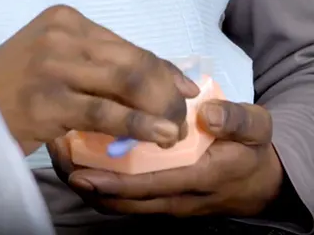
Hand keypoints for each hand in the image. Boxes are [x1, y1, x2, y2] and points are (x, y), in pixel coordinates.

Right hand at [0, 4, 198, 155]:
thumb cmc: (13, 85)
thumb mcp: (52, 58)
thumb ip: (94, 60)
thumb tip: (154, 77)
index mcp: (63, 18)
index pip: (126, 44)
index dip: (162, 69)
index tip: (185, 89)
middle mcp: (60, 34)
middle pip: (132, 62)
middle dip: (165, 92)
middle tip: (182, 118)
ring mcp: (53, 64)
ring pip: (126, 83)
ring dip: (160, 110)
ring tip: (176, 132)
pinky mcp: (49, 99)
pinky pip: (107, 112)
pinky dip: (140, 125)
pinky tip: (160, 137)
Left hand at [51, 101, 283, 217]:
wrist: (260, 179)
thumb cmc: (250, 147)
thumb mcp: (254, 127)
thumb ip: (235, 119)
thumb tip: (206, 113)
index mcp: (198, 177)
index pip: (150, 184)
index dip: (113, 180)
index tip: (80, 168)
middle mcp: (176, 195)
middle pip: (124, 200)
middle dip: (87, 183)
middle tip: (55, 158)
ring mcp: (165, 198)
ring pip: (120, 201)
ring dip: (88, 182)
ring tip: (57, 155)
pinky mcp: (157, 193)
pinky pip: (124, 195)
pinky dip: (99, 180)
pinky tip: (78, 155)